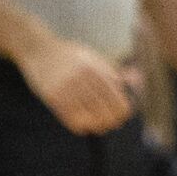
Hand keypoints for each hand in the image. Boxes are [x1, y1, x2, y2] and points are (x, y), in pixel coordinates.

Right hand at [18, 32, 133, 133]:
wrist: (39, 49)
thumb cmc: (70, 55)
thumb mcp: (94, 58)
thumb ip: (114, 73)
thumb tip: (137, 81)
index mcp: (97, 68)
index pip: (117, 100)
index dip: (122, 113)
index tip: (121, 117)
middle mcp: (83, 78)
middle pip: (104, 112)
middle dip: (109, 122)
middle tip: (109, 124)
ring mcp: (67, 88)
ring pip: (88, 118)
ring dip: (95, 125)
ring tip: (96, 126)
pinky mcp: (52, 97)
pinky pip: (71, 120)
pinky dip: (80, 126)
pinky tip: (83, 126)